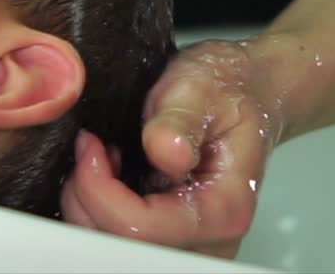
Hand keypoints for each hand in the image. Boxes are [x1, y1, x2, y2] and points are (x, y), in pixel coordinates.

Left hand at [60, 40, 280, 258]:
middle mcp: (210, 239)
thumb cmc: (226, 92)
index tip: (91, 148)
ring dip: (91, 203)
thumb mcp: (200, 88)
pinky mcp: (171, 237)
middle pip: (123, 247)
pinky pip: (121, 239)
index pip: (143, 229)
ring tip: (103, 159)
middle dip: (90, 198)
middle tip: (94, 150)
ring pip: (116, 247)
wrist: (244, 93)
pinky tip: (109, 175)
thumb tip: (165, 151)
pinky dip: (99, 208)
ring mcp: (190, 243)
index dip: (101, 192)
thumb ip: (179, 119)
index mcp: (223, 207)